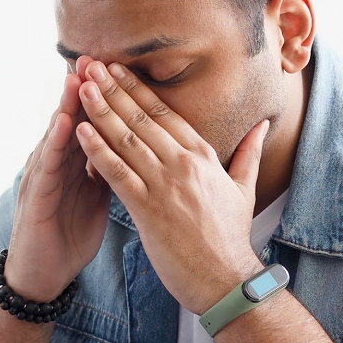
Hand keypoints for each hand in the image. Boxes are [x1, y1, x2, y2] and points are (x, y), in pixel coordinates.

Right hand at [5, 56, 110, 301]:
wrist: (43, 274)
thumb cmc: (70, 232)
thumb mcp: (98, 194)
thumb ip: (112, 166)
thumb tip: (138, 145)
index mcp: (76, 161)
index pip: (91, 121)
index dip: (103, 96)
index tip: (118, 65)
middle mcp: (57, 162)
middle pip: (72, 118)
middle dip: (83, 89)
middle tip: (93, 57)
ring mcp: (43, 178)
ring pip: (56, 135)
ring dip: (66, 106)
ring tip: (78, 79)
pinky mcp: (36, 199)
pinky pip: (47, 168)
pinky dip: (55, 144)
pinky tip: (64, 125)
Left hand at [73, 60, 268, 313]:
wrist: (226, 280)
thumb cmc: (231, 238)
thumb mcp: (245, 189)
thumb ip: (249, 152)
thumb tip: (263, 124)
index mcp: (203, 156)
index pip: (164, 113)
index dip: (138, 88)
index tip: (118, 68)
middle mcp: (183, 164)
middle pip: (141, 118)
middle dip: (113, 88)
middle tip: (90, 63)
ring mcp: (165, 186)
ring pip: (126, 139)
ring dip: (100, 110)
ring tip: (80, 86)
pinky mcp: (149, 210)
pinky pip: (118, 174)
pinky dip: (97, 150)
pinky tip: (80, 131)